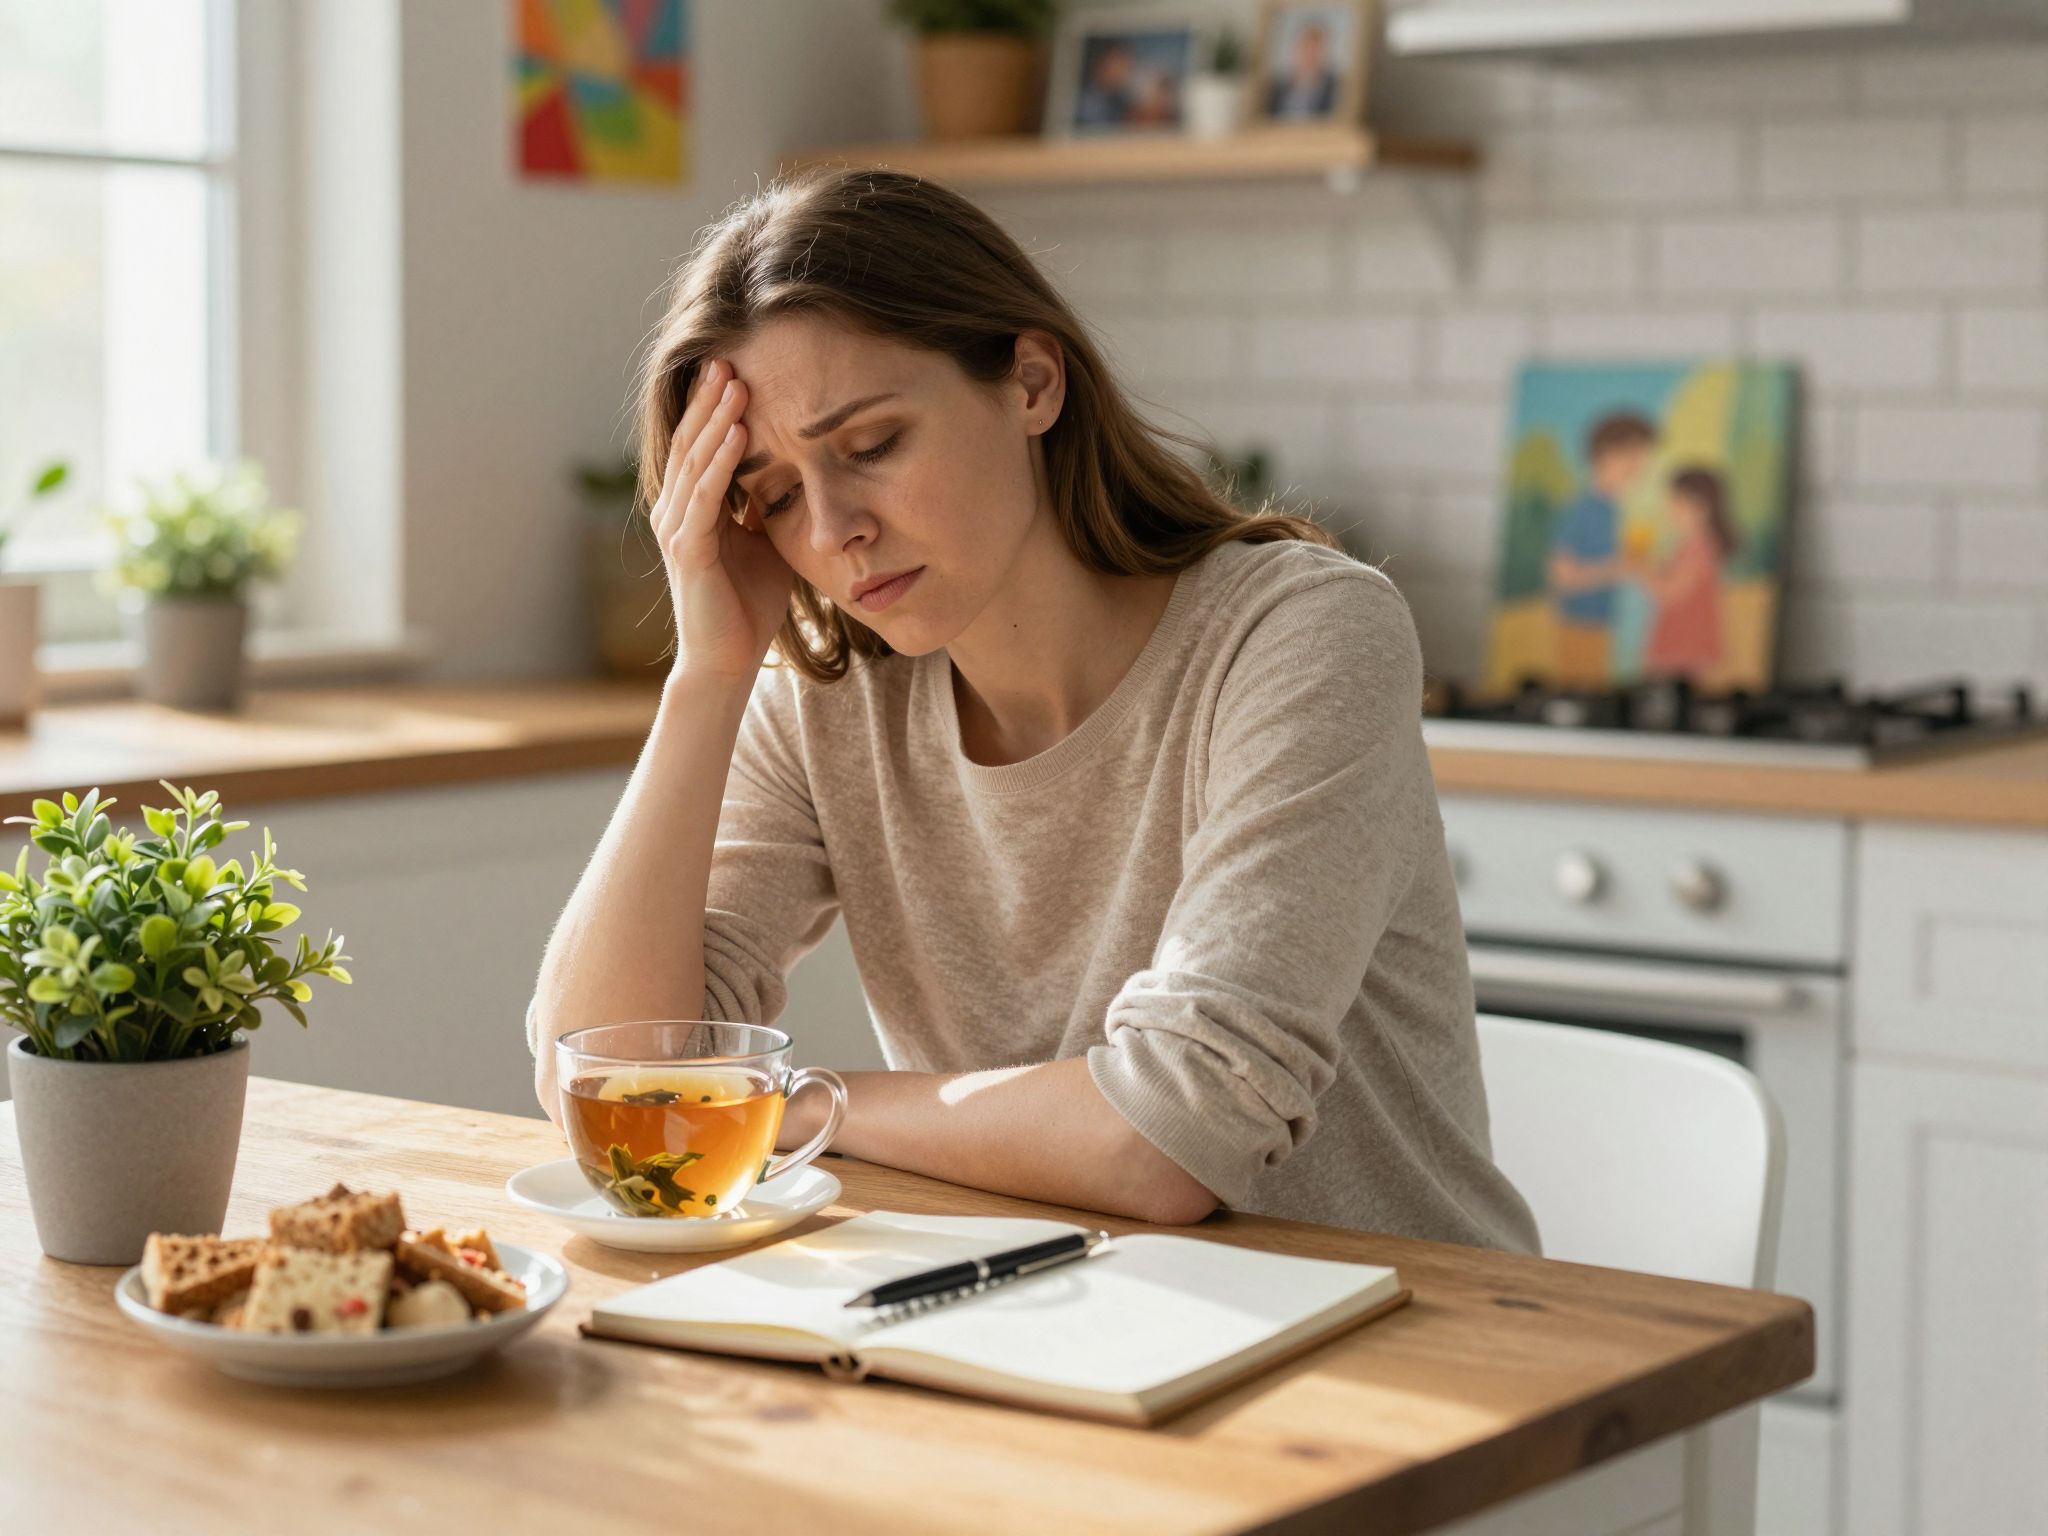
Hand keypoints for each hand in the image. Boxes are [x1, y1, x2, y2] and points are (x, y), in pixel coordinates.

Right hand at [649, 358, 794, 679]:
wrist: (730, 660)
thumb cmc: (749, 604)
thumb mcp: (765, 541)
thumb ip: (767, 505)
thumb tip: (790, 471)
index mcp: (693, 506)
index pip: (700, 444)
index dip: (714, 407)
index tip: (735, 367)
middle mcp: (676, 511)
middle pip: (691, 442)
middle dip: (709, 399)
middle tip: (727, 355)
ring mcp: (678, 529)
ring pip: (696, 462)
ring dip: (716, 420)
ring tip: (735, 382)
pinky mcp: (688, 551)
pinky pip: (706, 497)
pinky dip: (722, 463)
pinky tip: (739, 434)